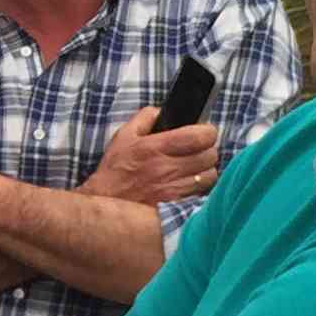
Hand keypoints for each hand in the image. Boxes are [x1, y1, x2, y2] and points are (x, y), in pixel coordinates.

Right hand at [82, 107, 219, 206]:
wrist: (106, 204)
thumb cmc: (115, 170)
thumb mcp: (124, 136)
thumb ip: (145, 118)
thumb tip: (162, 111)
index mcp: (156, 147)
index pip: (199, 137)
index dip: (207, 132)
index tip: (203, 133)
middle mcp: (167, 168)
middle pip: (209, 156)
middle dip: (207, 150)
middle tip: (199, 150)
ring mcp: (173, 188)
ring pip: (209, 176)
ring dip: (206, 170)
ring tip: (195, 168)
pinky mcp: (175, 204)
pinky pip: (201, 193)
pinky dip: (200, 187)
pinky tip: (189, 183)